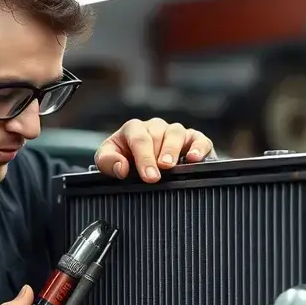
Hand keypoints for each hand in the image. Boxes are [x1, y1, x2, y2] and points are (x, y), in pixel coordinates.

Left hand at [95, 118, 214, 183]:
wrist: (138, 168)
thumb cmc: (123, 162)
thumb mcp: (106, 163)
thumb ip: (108, 163)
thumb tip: (121, 167)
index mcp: (134, 130)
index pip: (139, 139)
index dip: (144, 157)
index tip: (149, 176)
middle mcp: (155, 127)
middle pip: (158, 134)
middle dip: (157, 155)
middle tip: (156, 175)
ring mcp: (174, 132)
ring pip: (176, 133)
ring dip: (173, 149)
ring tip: (171, 166)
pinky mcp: (193, 140)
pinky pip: (199, 139)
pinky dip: (199, 147)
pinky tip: (194, 159)